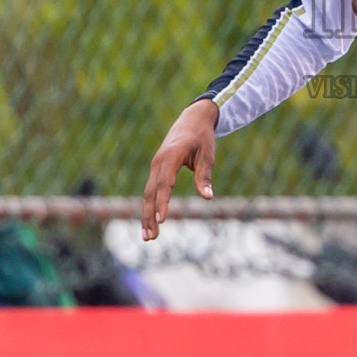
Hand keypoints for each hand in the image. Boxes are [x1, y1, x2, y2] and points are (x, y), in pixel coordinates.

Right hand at [141, 98, 218, 240]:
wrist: (193, 119)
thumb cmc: (202, 138)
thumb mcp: (207, 155)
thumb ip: (205, 176)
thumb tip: (208, 197)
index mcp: (171, 157)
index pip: (165, 184)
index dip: (163, 202)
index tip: (162, 220)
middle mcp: (159, 162)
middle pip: (151, 192)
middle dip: (150, 215)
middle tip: (151, 237)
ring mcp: (155, 165)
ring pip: (148, 193)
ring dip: (147, 214)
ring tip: (148, 236)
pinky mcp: (157, 169)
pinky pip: (151, 189)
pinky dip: (150, 205)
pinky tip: (151, 221)